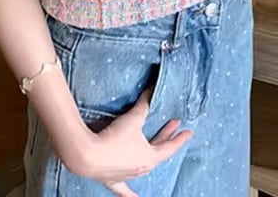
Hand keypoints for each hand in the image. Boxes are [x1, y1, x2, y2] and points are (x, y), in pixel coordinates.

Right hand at [63, 91, 191, 195]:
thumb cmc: (114, 138)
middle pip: (158, 153)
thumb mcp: (133, 118)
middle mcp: (141, 169)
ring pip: (144, 168)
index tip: (189, 132)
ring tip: (156, 149)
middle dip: (166, 137)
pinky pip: (124, 189)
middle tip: (173, 124)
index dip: (179, 138)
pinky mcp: (113, 180)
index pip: (169, 147)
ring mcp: (128, 176)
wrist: (88, 156)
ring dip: (151, 157)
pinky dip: (131, 194)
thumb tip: (152, 91)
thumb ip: (144, 104)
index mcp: (150, 157)